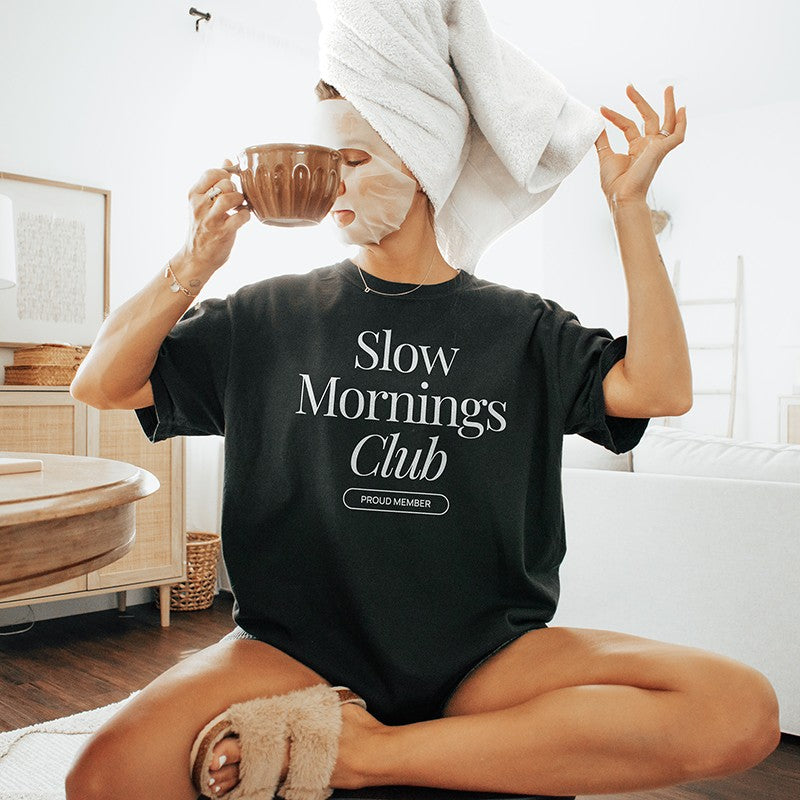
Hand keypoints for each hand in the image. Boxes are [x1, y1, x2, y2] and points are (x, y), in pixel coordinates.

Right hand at [179, 159, 250, 274]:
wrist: (197, 257)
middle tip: (236, 198)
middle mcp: (199, 205)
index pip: (211, 172)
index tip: (229, 184)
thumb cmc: (203, 227)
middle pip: (224, 184)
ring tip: (239, 206)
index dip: (225, 175)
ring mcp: (210, 219)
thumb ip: (213, 181)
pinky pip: (240, 217)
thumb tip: (227, 160)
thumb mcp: (202, 203)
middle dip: (235, 189)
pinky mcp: (222, 232)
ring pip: (230, 197)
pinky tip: (242, 218)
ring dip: (240, 201)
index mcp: (193, 195)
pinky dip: (246, 215)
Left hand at [595, 84, 685, 205]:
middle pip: (649, 119)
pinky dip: (682, 123)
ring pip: (667, 122)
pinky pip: (677, 136)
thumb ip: (602, 140)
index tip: (602, 108)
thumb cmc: (614, 184)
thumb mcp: (605, 156)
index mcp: (636, 148)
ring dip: (669, 105)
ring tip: (669, 88)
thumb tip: (596, 123)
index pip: (629, 125)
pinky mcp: (662, 150)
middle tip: (630, 87)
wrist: (621, 196)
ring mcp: (656, 148)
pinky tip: (683, 110)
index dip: (615, 116)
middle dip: (640, 102)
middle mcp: (648, 147)